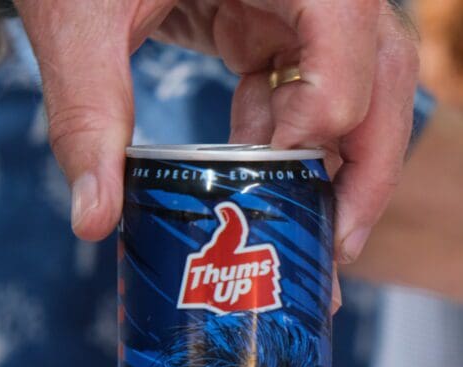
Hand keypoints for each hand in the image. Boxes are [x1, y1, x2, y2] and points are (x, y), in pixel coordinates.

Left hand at [14, 0, 418, 263]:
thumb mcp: (80, 18)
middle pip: (382, 74)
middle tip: (338, 247)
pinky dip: (291, 144)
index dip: (320, 125)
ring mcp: (303, 4)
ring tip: (309, 235)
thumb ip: (89, 110)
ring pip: (360, 88)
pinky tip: (261, 188)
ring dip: (336, 165)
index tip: (270, 185)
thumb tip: (94, 220)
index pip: (347, 47)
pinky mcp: (276, 24)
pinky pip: (310, 90)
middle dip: (367, 168)